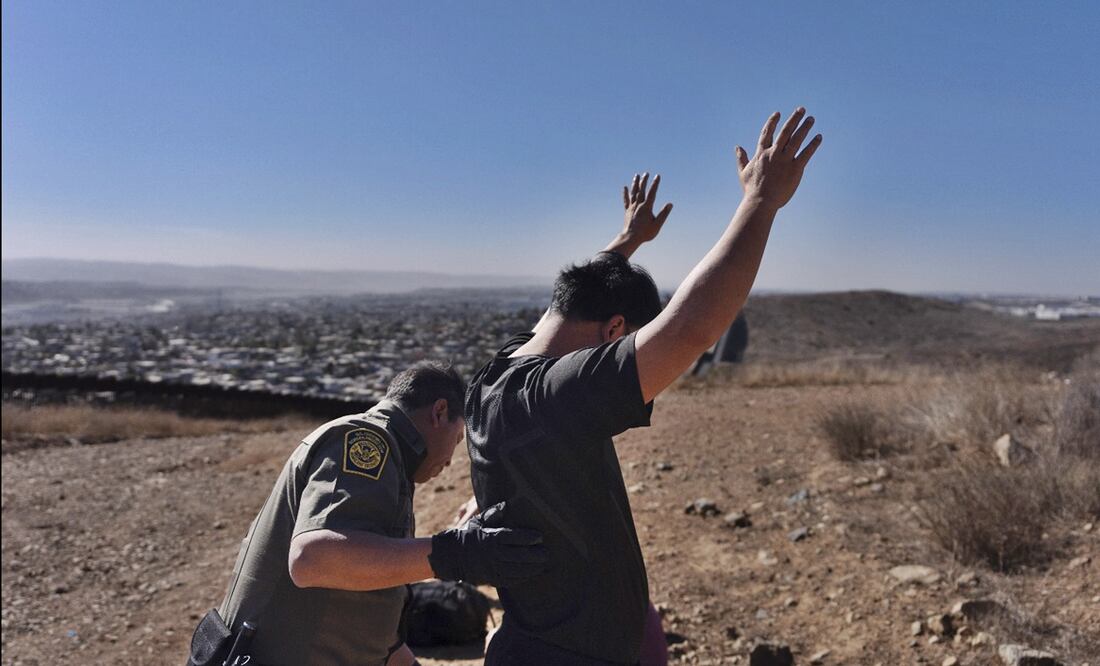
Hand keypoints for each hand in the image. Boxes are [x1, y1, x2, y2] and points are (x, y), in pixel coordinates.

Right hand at [429, 502, 548, 586]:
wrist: (450, 557)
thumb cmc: (467, 535)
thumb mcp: (477, 522)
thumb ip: (493, 514)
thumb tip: (505, 505)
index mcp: (490, 538)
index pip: (512, 537)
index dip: (527, 537)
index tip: (539, 537)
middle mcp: (493, 555)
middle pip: (518, 555)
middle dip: (535, 555)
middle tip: (547, 552)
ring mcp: (492, 569)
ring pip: (517, 570)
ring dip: (532, 568)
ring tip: (544, 564)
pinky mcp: (492, 579)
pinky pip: (511, 580)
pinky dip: (523, 577)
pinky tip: (532, 574)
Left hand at [621, 172, 672, 243]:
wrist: (630, 238)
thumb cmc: (645, 233)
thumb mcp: (657, 225)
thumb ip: (663, 214)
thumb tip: (670, 204)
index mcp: (646, 207)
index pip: (652, 193)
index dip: (655, 184)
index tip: (657, 176)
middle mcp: (638, 205)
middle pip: (641, 190)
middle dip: (644, 181)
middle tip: (646, 173)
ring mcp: (632, 207)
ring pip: (633, 193)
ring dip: (635, 184)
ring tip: (636, 176)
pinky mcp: (627, 211)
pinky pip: (626, 200)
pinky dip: (625, 193)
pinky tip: (625, 187)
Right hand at [735, 108, 821, 209]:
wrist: (760, 202)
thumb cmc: (751, 189)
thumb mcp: (743, 172)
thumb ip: (741, 158)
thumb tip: (737, 147)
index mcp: (761, 154)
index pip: (767, 133)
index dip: (772, 122)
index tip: (778, 113)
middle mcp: (773, 154)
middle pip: (785, 132)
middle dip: (793, 119)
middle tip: (801, 109)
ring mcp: (784, 161)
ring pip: (796, 140)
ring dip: (804, 128)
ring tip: (811, 118)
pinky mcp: (795, 169)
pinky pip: (806, 154)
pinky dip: (813, 144)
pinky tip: (818, 137)